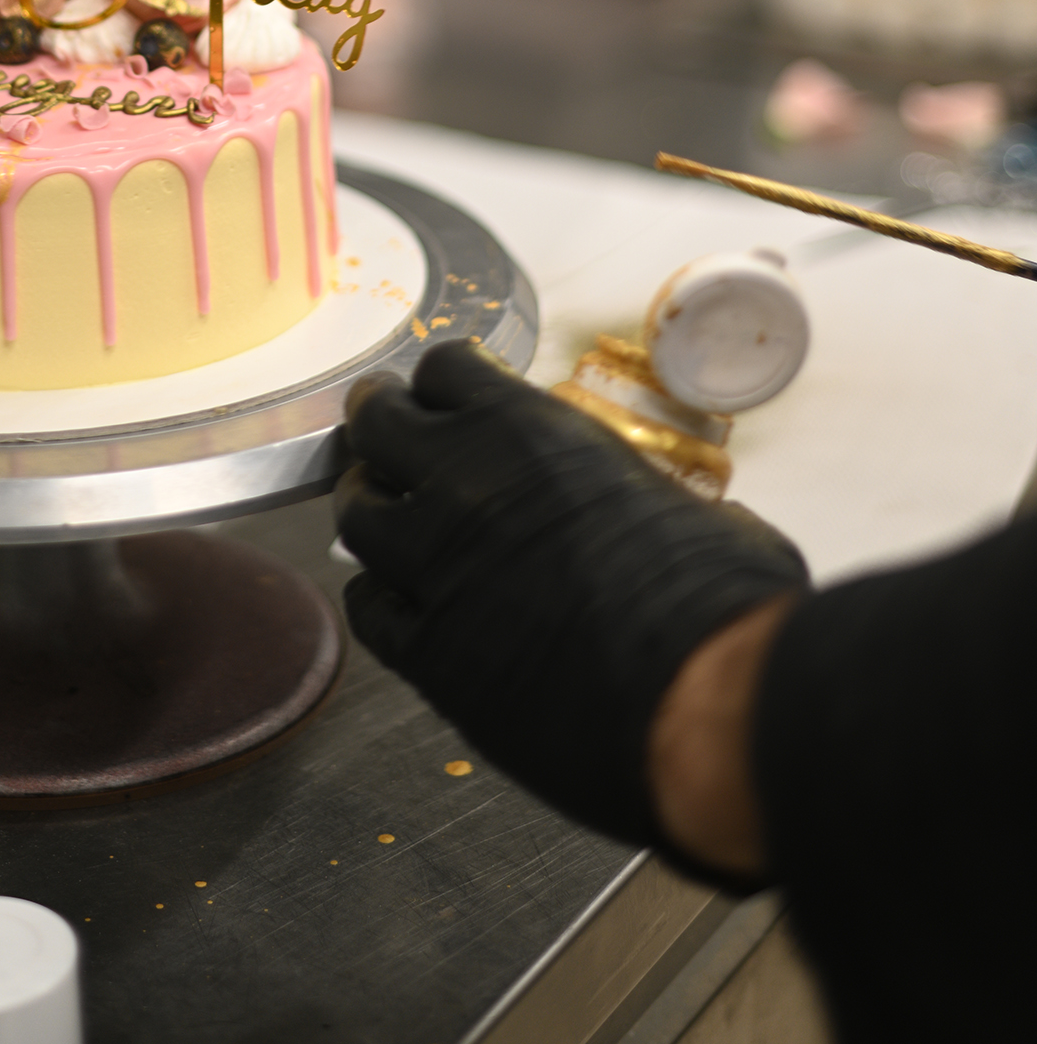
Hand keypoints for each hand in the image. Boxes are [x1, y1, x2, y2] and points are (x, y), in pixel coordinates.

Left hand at [335, 340, 806, 870]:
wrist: (700, 704)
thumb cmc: (718, 604)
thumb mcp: (695, 509)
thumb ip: (653, 499)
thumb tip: (689, 521)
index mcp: (531, 433)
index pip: (445, 370)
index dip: (442, 384)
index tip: (447, 397)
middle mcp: (466, 485)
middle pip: (376, 423)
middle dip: (378, 422)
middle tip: (383, 431)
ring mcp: (436, 567)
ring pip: (356, 512)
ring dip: (367, 506)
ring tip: (382, 513)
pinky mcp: (428, 654)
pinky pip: (369, 607)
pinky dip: (377, 596)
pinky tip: (398, 600)